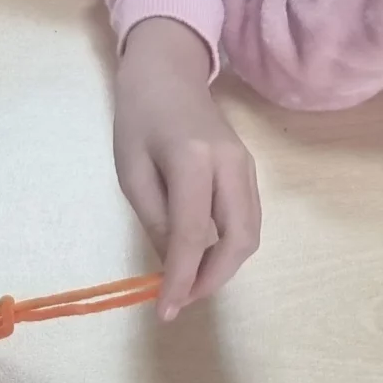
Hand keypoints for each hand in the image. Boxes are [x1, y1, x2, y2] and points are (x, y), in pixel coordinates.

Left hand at [113, 18, 257, 320]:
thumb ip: (156, 218)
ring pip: (251, 233)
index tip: (166, 311)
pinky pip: (248, 219)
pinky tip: (204, 255)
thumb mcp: (131, 171)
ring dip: (225, 267)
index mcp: (193, 160)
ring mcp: (247, 166)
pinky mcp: (249, 170)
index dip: (181, 278)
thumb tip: (175, 264)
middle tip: (183, 300)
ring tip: (191, 282)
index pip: (193, 234)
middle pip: (240, 239)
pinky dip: (230, 246)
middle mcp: (230, 164)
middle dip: (214, 279)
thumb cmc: (139, 117)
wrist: (168, 72)